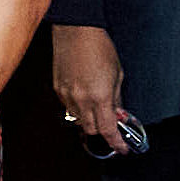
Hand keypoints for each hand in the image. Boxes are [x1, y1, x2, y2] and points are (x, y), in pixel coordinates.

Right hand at [53, 24, 127, 148]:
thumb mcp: (118, 73)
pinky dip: (79, 107)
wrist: (75, 31)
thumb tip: (118, 113)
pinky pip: (68, 107)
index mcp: (100, 97)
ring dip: (90, 119)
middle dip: (103, 131)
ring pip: (78, 120)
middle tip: (113, 124)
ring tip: (99, 105)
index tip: (122, 148)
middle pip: (91, 130)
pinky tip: (86, 94)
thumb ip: (117, 97)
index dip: (116, 143)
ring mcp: (66, 96)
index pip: (108, 130)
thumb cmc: (100, 47)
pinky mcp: (57, 89)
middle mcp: (81, 100)